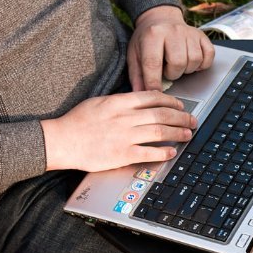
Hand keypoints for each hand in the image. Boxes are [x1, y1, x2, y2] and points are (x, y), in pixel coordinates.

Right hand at [41, 91, 196, 171]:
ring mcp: (124, 136)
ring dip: (177, 133)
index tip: (180, 106)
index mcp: (120, 102)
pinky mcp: (121, 154)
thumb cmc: (77, 121)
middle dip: (181, 117)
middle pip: (162, 115)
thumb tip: (141, 101)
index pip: (153, 98)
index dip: (171, 102)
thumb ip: (122, 101)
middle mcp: (125, 117)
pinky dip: (163, 152)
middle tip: (192, 120)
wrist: (61, 140)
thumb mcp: (100, 102)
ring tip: (188, 134)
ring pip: (159, 132)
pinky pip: (148, 152)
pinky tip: (172, 152)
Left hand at [127, 5, 214, 90]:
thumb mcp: (135, 54)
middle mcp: (173, 31)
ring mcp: (189, 33)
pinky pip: (208, 56)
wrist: (161, 18)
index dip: (154, 82)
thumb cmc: (148, 39)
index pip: (153, 63)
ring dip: (187, 69)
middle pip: (178, 62)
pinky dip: (202, 64)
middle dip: (173, 73)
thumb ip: (137, 75)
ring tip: (178, 65)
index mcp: (153, 35)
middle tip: (168, 71)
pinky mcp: (202, 36)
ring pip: (194, 60)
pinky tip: (192, 62)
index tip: (155, 93)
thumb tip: (141, 93)